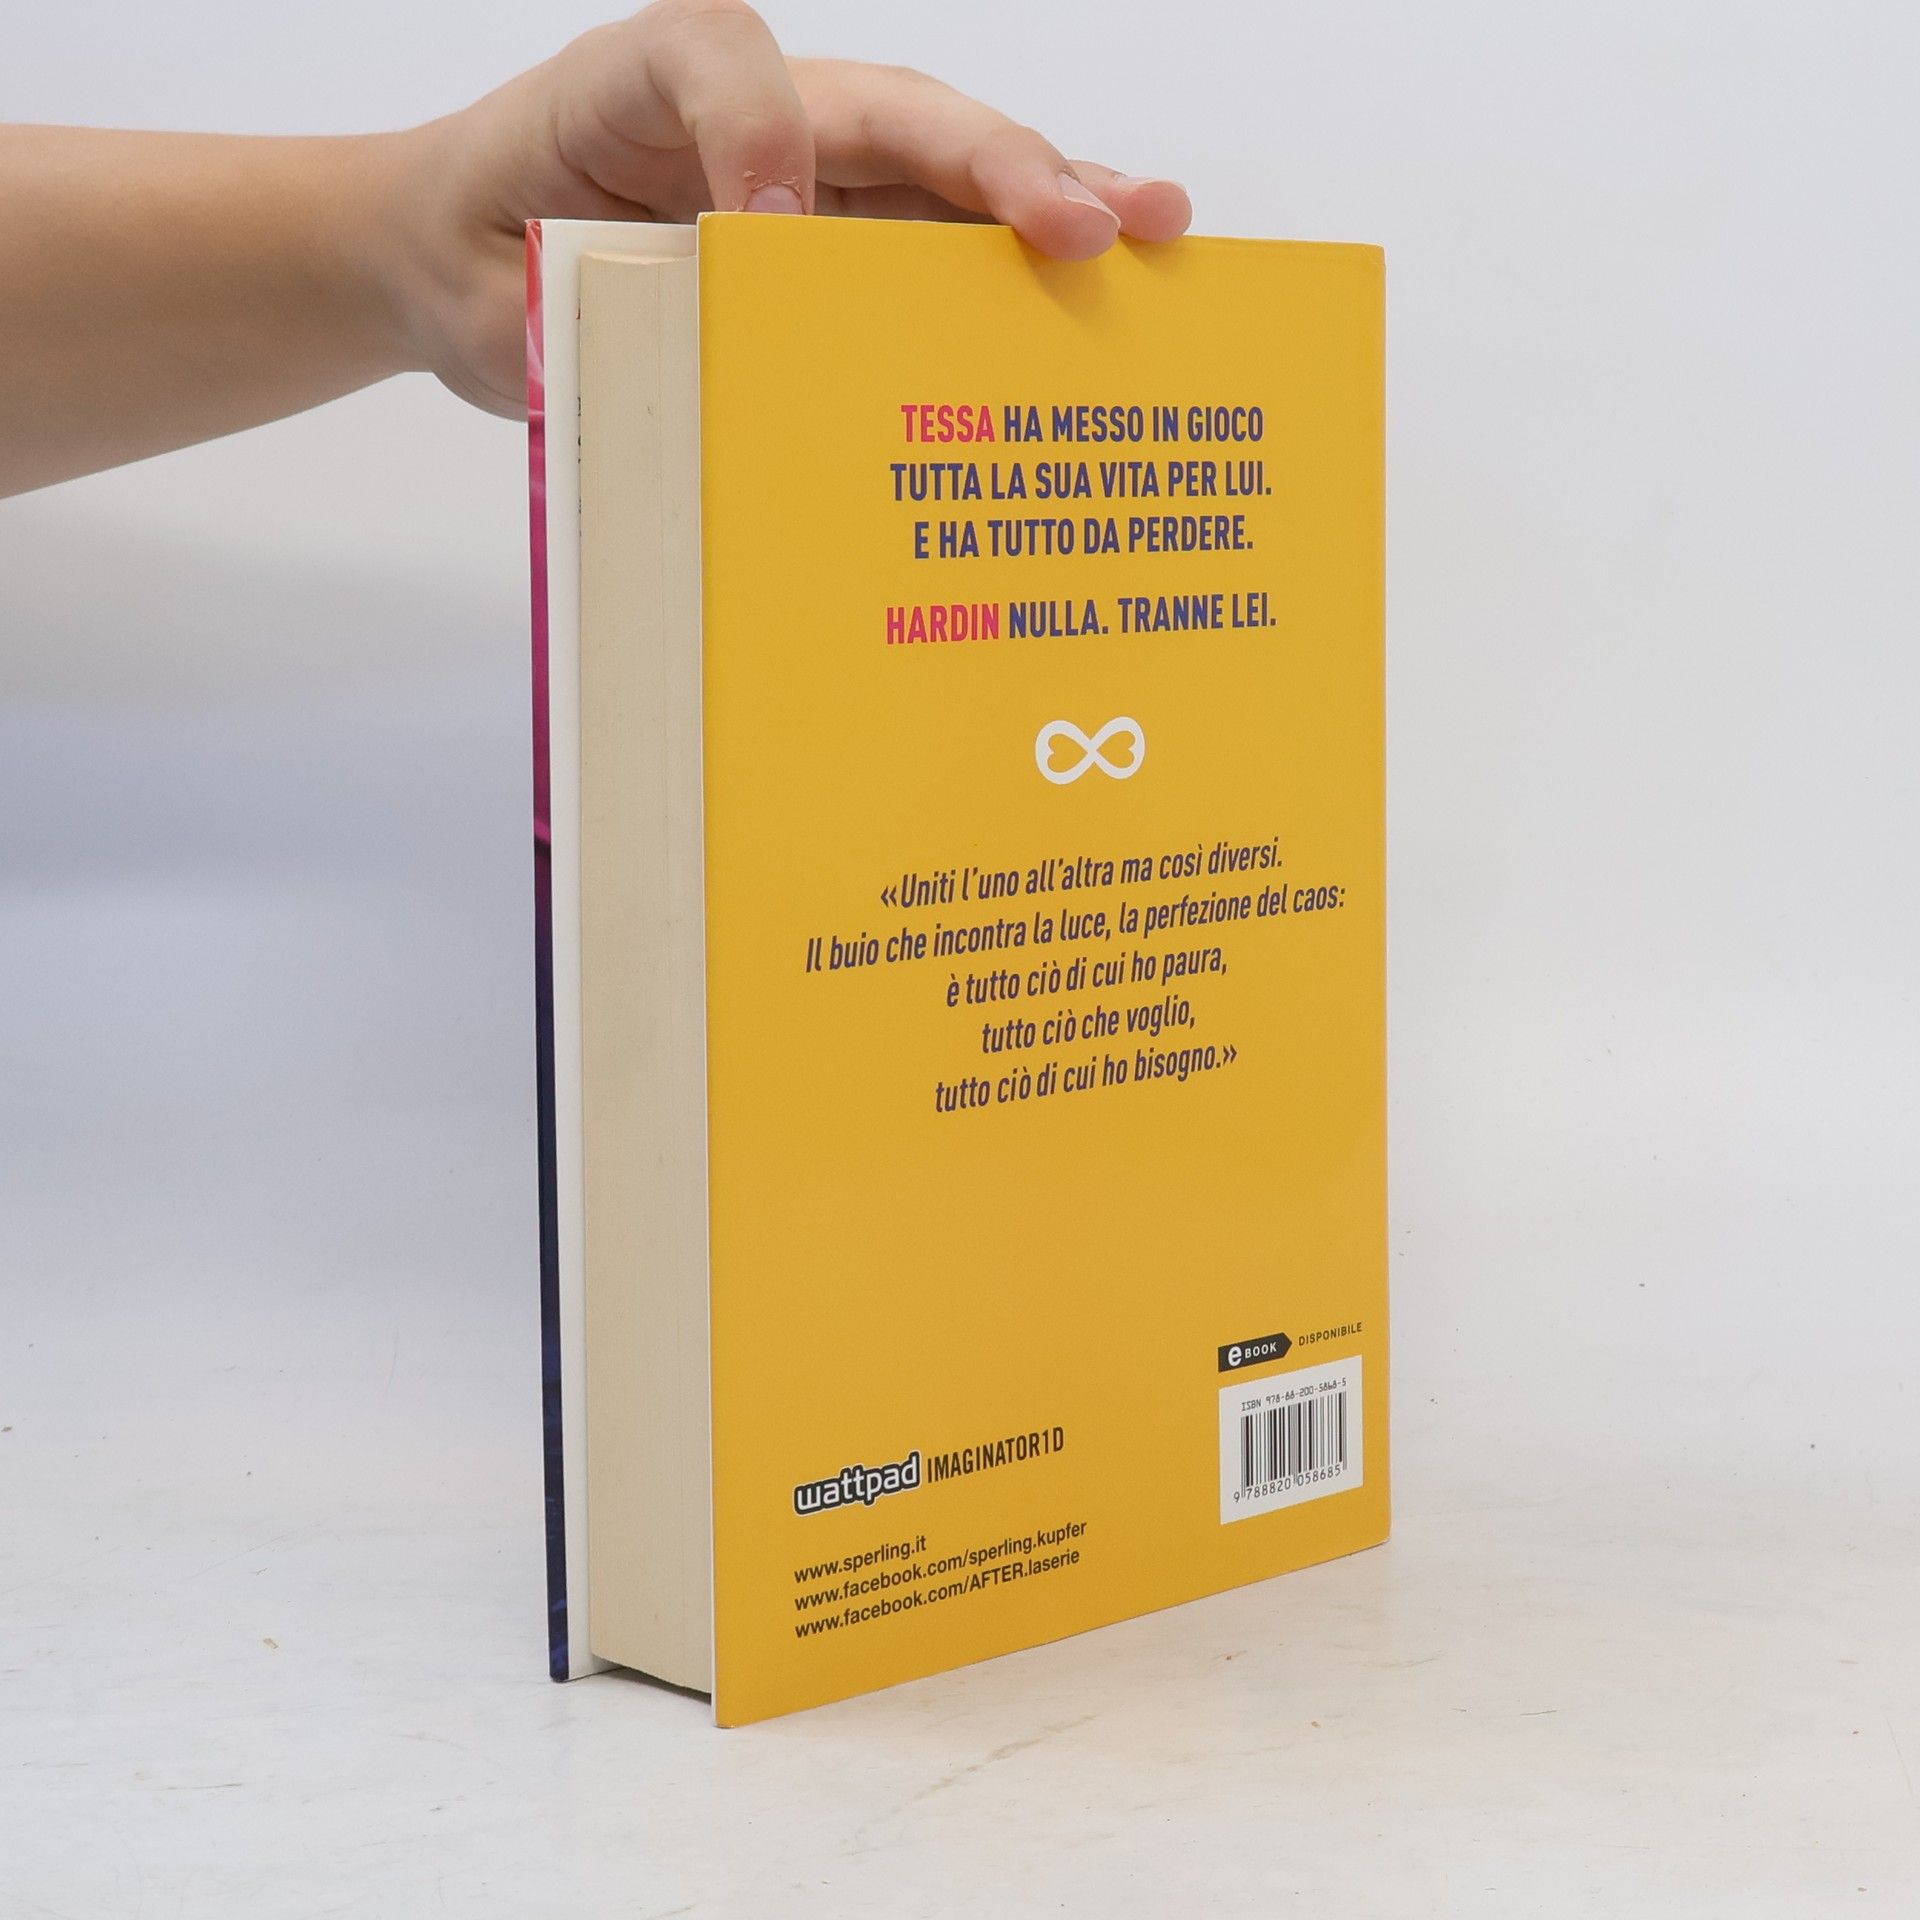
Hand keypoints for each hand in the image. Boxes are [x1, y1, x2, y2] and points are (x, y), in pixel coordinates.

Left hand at [390, 0, 1192, 415]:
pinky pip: (935, 245)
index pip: (715, 61)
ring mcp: (810, 175)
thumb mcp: (485, 287)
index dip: (754, 131)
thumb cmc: (476, 252)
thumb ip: (567, 307)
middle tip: (1091, 222)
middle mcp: (752, 117)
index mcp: (643, 92)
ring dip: (1050, 201)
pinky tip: (1101, 288)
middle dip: (996, 162)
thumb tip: (682, 361)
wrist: (462, 264)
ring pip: (941, 172)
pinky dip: (1013, 271)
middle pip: (891, 112)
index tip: (764, 228)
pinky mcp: (839, 241)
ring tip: (1154, 229)